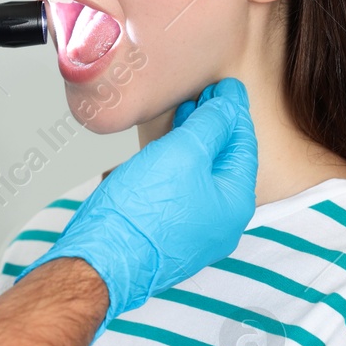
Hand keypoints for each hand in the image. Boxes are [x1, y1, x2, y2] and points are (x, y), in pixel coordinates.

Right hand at [22, 78, 257, 327]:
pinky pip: (184, 194)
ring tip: (184, 115)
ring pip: (203, 178)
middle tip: (205, 95)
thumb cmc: (142, 211)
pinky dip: (181, 166)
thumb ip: (212, 125)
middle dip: (215, 127)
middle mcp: (221, 224)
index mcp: (235, 204)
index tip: (225, 85)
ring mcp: (195, 235)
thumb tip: (229, 105)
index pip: (244, 145)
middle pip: (225, 163)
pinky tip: (166, 151)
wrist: (101, 260)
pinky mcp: (168, 239)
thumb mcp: (183, 152)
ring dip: (196, 144)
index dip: (234, 111)